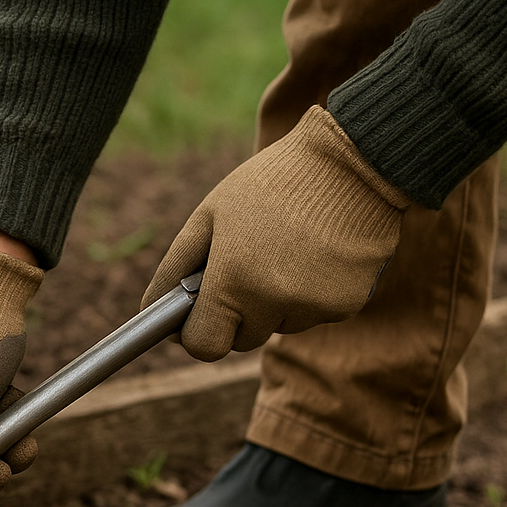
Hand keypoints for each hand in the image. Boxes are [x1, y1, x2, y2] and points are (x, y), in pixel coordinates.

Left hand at [142, 106, 411, 360]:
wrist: (353, 160)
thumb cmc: (271, 184)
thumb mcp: (210, 216)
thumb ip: (176, 269)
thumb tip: (153, 313)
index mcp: (233, 282)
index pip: (203, 346)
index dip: (196, 332)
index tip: (200, 313)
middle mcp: (274, 303)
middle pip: (242, 339)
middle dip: (238, 313)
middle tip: (248, 264)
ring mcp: (313, 308)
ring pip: (278, 326)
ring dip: (275, 302)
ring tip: (288, 249)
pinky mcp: (346, 305)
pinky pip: (313, 314)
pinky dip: (309, 293)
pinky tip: (316, 254)